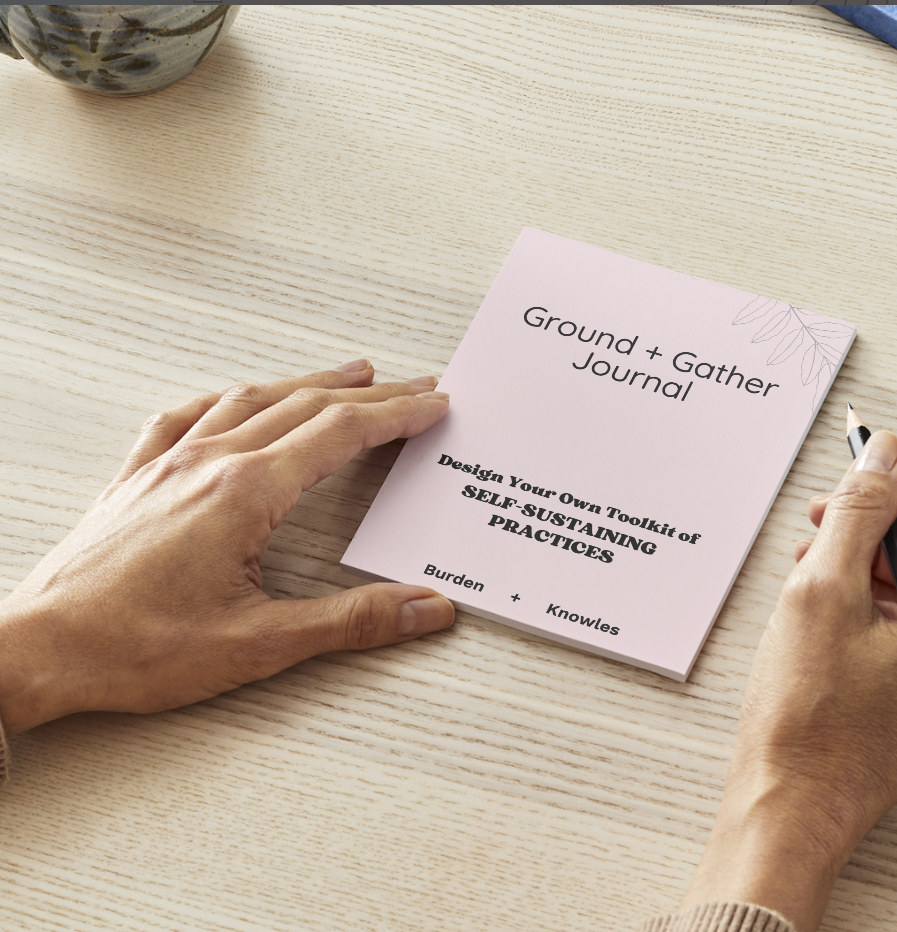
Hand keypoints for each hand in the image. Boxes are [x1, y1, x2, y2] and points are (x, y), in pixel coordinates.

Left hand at [0, 361, 454, 734]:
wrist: (38, 650)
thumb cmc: (134, 648)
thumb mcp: (260, 643)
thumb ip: (352, 621)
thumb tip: (424, 608)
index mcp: (246, 492)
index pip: (341, 434)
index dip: (396, 416)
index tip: (433, 405)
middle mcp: (209, 463)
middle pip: (307, 406)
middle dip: (370, 394)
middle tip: (413, 386)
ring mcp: (169, 463)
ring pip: (252, 400)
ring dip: (309, 383)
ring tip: (347, 374)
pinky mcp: (137, 478)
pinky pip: (188, 415)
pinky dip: (229, 398)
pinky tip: (236, 398)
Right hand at [682, 430, 896, 931]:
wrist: (791, 806)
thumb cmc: (808, 723)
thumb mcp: (823, 591)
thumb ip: (858, 511)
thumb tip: (882, 457)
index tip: (885, 455)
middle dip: (895, 507)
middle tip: (836, 495)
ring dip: (876, 545)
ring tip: (814, 541)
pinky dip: (871, 584)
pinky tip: (822, 581)